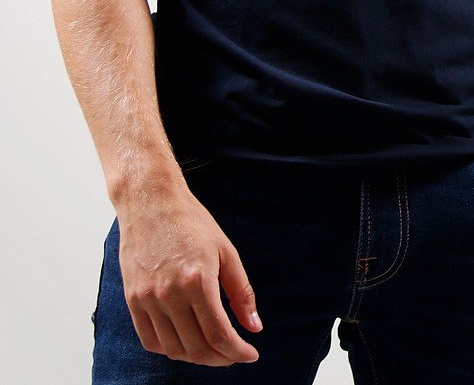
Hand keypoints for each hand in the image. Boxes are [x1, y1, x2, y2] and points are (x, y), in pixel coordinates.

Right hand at [116, 186, 262, 365]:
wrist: (150, 202)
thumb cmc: (191, 221)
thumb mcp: (226, 251)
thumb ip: (241, 291)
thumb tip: (255, 326)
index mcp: (197, 280)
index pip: (219, 334)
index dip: (238, 351)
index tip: (250, 354)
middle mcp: (170, 294)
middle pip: (197, 347)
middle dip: (221, 358)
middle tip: (234, 354)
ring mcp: (147, 299)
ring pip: (174, 349)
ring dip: (197, 357)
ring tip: (213, 349)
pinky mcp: (133, 300)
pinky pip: (151, 340)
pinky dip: (170, 349)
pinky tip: (186, 341)